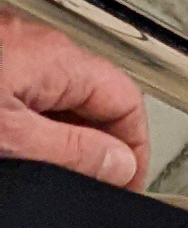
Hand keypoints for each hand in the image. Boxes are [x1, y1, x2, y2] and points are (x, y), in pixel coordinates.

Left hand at [0, 12, 148, 187]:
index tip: (125, 185)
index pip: (129, 103)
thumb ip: (72, 152)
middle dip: (96, 141)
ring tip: (39, 164)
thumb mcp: (9, 139)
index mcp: (59, 59)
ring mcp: (9, 43)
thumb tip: (122, 165)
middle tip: (87, 182)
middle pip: (95, 96)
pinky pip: (23, 86)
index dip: (135, 150)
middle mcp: (39, 42)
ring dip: (58, 130)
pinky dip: (24, 115)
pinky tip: (7, 137)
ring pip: (56, 92)